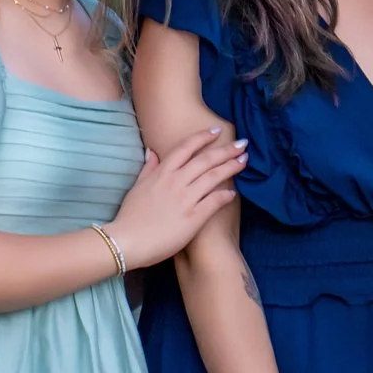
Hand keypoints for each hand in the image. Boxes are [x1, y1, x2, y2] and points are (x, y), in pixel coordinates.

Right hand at [108, 127, 247, 267]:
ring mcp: (185, 199)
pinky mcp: (193, 217)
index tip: (217, 130)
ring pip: (213, 177)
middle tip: (243, 144)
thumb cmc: (130, 216)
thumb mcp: (137, 187)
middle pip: (206, 160)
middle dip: (226, 150)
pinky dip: (225, 195)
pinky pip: (214, 202)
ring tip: (244, 161)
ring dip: (231, 167)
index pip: (186, 148)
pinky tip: (234, 193)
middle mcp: (176, 182)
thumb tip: (151, 151)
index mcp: (162, 173)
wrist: (127, 242)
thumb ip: (148, 168)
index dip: (203, 137)